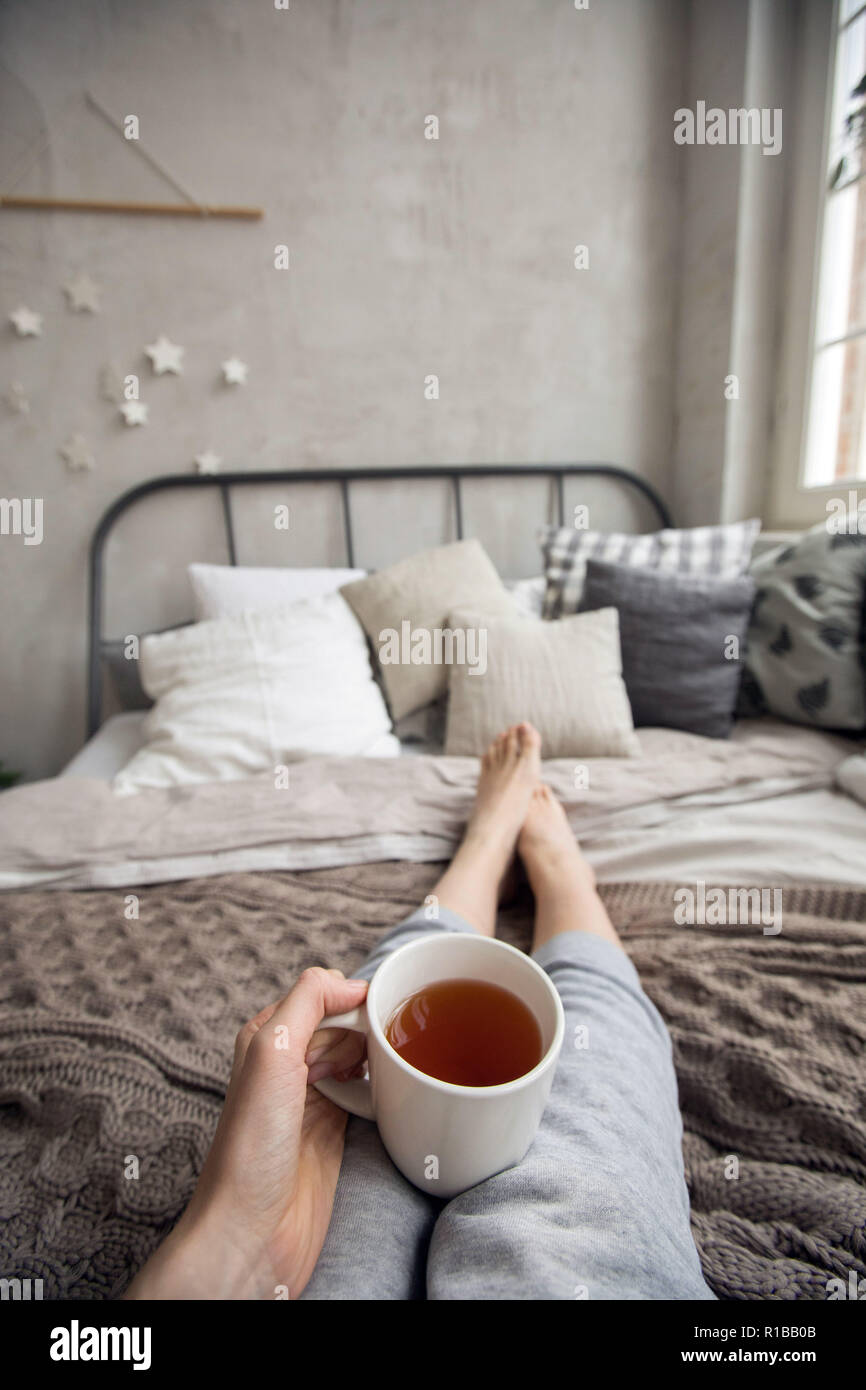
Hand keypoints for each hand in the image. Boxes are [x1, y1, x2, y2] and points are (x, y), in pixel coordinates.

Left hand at [124, 967, 367, 1299]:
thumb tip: (350, 981)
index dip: (353, 1000)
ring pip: (360, 1055)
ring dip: (378, 1059)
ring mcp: (313, 1096)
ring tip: (385, 1073)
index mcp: (266, 1036)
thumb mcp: (271, 1052)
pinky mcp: (334, 1129)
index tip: (377, 1017)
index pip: (322, 993)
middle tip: (380, 1051)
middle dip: (369, 1030)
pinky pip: (368, 1093)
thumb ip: (307, 1002)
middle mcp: (287, 1062)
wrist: (253, 1232)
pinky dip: (383, 1090)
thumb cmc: (251, 1148)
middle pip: (346, 1022)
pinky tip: (390, 1096)